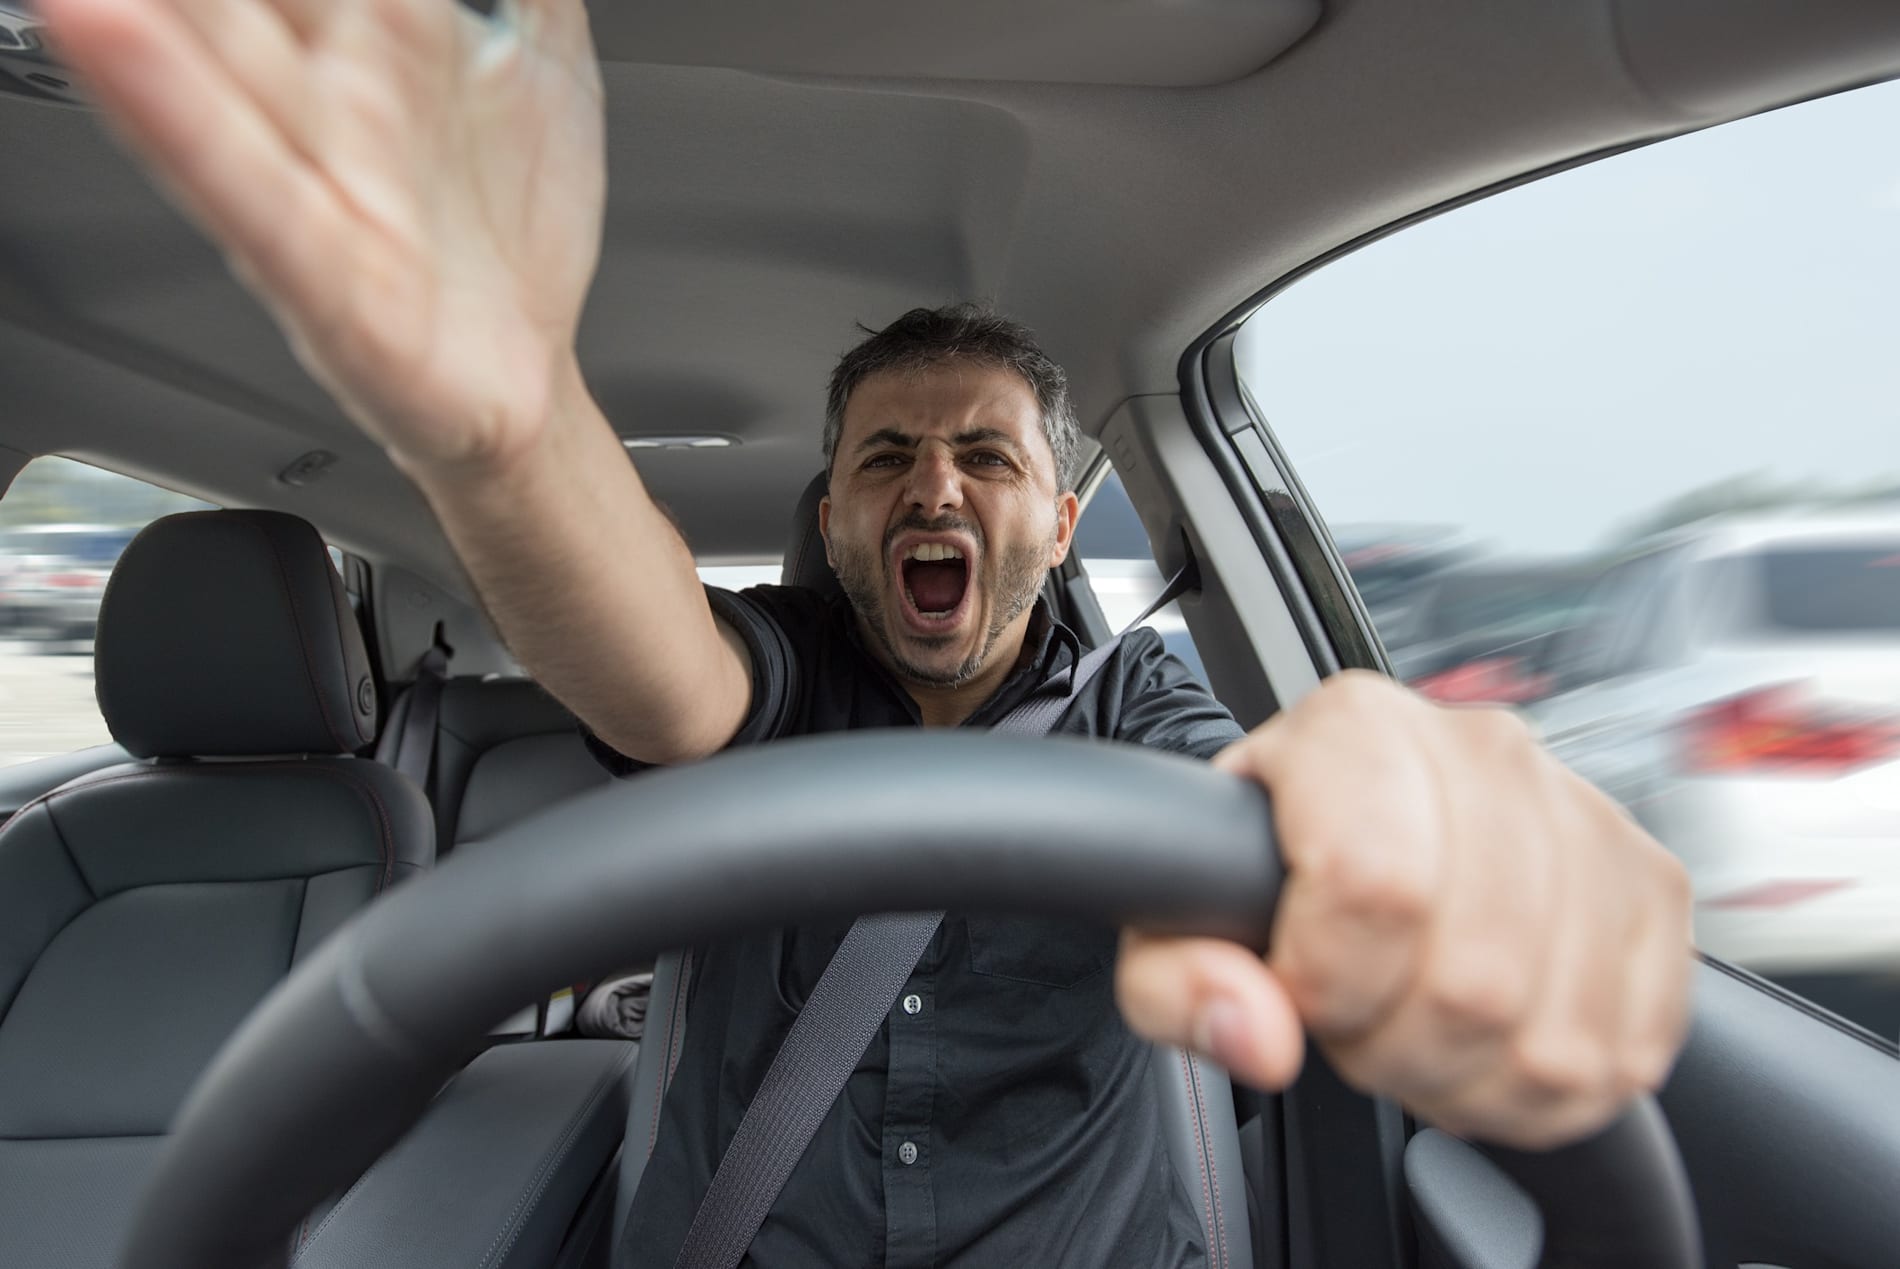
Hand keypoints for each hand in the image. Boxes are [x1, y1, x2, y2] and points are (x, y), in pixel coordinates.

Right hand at [39, 0, 605, 474]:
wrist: (517, 377)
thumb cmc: (501, 224)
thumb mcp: (545, 49)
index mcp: (373, 18)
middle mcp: (324, 81)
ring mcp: (314, 169)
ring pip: (204, 44)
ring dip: (143, 2)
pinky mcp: (319, 271)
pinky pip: (237, 179)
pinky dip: (172, 110)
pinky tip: (101, 28)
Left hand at [1117, 670, 1693, 1149]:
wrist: (1352, 830)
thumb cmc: (1267, 871)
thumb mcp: (1173, 920)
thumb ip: (1177, 981)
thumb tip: (1257, 1033)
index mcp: (1356, 729)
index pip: (1375, 884)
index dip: (1329, 983)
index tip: (1301, 991)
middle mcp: (1485, 751)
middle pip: (1474, 978)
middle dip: (1394, 1049)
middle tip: (1355, 1023)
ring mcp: (1585, 815)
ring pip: (1556, 1033)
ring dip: (1470, 1080)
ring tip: (1415, 1035)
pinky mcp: (1653, 886)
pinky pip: (1629, 1049)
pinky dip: (1548, 1092)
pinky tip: (1485, 1047)